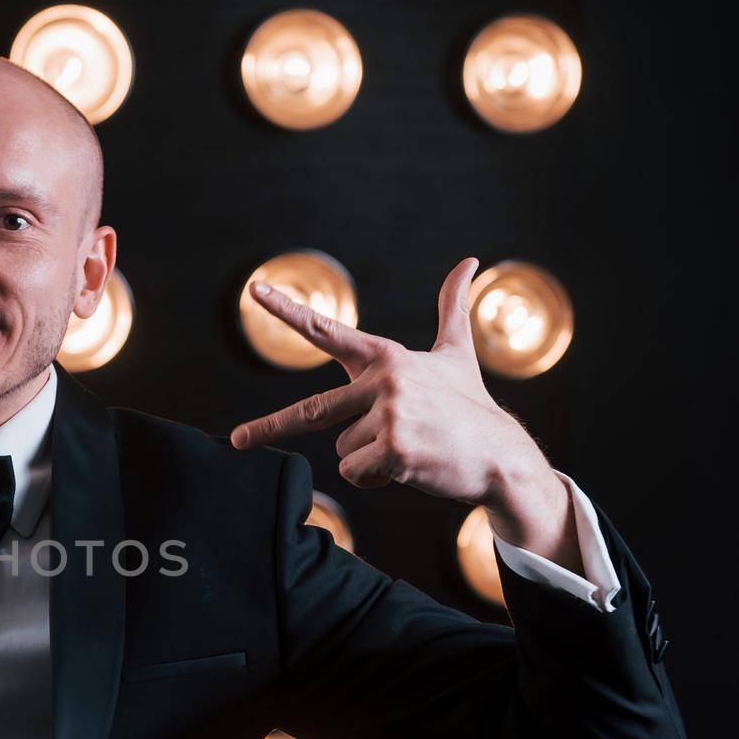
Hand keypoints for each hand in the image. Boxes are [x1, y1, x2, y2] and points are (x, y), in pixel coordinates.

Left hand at [228, 257, 550, 507]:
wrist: (501, 455)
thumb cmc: (470, 405)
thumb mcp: (458, 353)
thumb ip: (452, 307)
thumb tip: (469, 260)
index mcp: (387, 357)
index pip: (326, 331)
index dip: (287, 310)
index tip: (252, 291)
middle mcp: (384, 380)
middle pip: (310, 411)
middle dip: (268, 428)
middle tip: (237, 440)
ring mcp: (390, 414)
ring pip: (342, 450)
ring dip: (368, 459)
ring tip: (408, 448)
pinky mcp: (395, 449)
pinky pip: (355, 472)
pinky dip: (375, 478)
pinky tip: (409, 467)